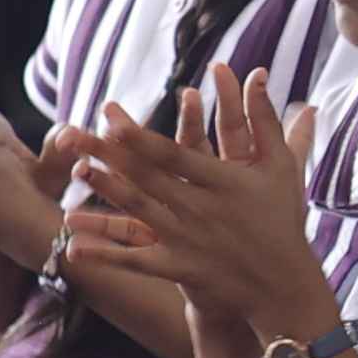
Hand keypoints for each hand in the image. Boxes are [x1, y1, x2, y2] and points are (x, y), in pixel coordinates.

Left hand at [60, 62, 340, 331]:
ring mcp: (187, 240)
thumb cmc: (282, 217)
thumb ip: (265, 119)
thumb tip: (259, 73)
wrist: (284, 284)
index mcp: (224, 182)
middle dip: (108, 155)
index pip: (174, 155)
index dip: (142, 139)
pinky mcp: (178, 268)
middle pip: (146, 178)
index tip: (112, 120)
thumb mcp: (282, 166)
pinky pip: (136, 261)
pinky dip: (105, 256)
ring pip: (138, 212)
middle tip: (74, 134)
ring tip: (76, 172)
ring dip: (105, 192)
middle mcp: (201, 209)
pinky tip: (73, 248)